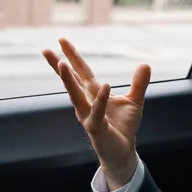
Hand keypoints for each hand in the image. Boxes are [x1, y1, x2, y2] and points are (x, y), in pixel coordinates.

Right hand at [42, 37, 150, 189]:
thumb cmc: (124, 127)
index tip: (61, 40)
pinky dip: (100, 100)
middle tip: (45, 49)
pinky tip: (104, 86)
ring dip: (68, 80)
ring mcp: (88, 115)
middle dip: (59, 65)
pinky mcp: (95, 127)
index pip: (82, 72)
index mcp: (94, 93)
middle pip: (71, 80)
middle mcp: (86, 102)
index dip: (72, 56)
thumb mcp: (134, 101)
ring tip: (61, 64)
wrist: (123, 151)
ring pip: (75, 95)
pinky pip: (96, 112)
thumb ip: (139, 83)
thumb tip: (145, 63)